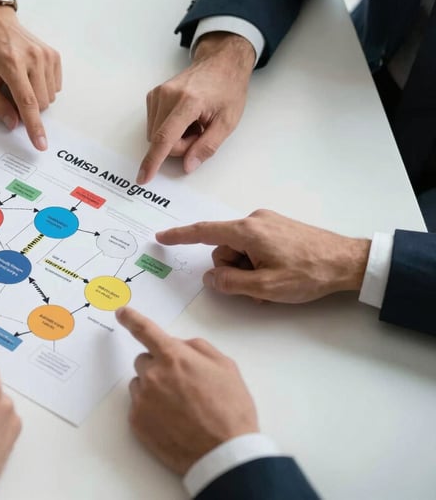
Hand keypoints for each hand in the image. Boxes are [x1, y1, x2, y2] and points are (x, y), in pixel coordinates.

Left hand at [0, 2, 61, 150]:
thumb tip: (13, 123)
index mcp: (12, 64)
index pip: (28, 103)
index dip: (35, 127)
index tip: (41, 143)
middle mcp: (33, 58)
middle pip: (41, 103)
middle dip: (28, 109)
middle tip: (11, 95)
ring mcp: (46, 55)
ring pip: (50, 97)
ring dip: (36, 98)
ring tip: (20, 82)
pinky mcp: (54, 55)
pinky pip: (55, 87)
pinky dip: (43, 89)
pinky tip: (30, 77)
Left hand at [116, 307, 257, 474]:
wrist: (224, 453)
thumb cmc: (230, 410)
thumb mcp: (225, 367)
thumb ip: (197, 348)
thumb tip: (179, 345)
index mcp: (174, 357)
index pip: (145, 330)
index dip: (132, 319)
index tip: (121, 313)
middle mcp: (152, 375)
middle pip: (144, 361)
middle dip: (158, 367)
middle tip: (181, 386)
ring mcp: (142, 399)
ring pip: (140, 384)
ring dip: (153, 390)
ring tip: (180, 408)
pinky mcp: (136, 421)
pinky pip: (138, 407)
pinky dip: (151, 411)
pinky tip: (172, 422)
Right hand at [138, 32, 254, 183]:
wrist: (221, 63)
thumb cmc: (227, 90)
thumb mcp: (228, 122)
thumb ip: (207, 146)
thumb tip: (188, 165)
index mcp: (188, 102)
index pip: (165, 137)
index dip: (153, 161)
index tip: (143, 177)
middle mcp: (168, 95)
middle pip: (161, 140)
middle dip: (180, 145)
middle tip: (200, 131)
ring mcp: (158, 94)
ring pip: (155, 135)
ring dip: (174, 137)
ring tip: (193, 122)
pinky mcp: (153, 95)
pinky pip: (154, 125)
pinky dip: (168, 128)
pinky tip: (184, 117)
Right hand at [157, 209, 371, 302]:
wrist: (348, 262)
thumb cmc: (308, 273)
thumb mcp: (265, 287)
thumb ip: (231, 283)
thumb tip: (211, 278)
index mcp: (247, 231)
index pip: (203, 232)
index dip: (179, 236)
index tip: (161, 237)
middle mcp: (254, 221)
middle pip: (223, 247)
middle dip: (231, 270)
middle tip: (255, 288)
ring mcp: (268, 223)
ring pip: (240, 249)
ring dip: (247, 270)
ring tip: (271, 286)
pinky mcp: (278, 228)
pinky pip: (255, 246)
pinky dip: (258, 263)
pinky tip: (277, 277)